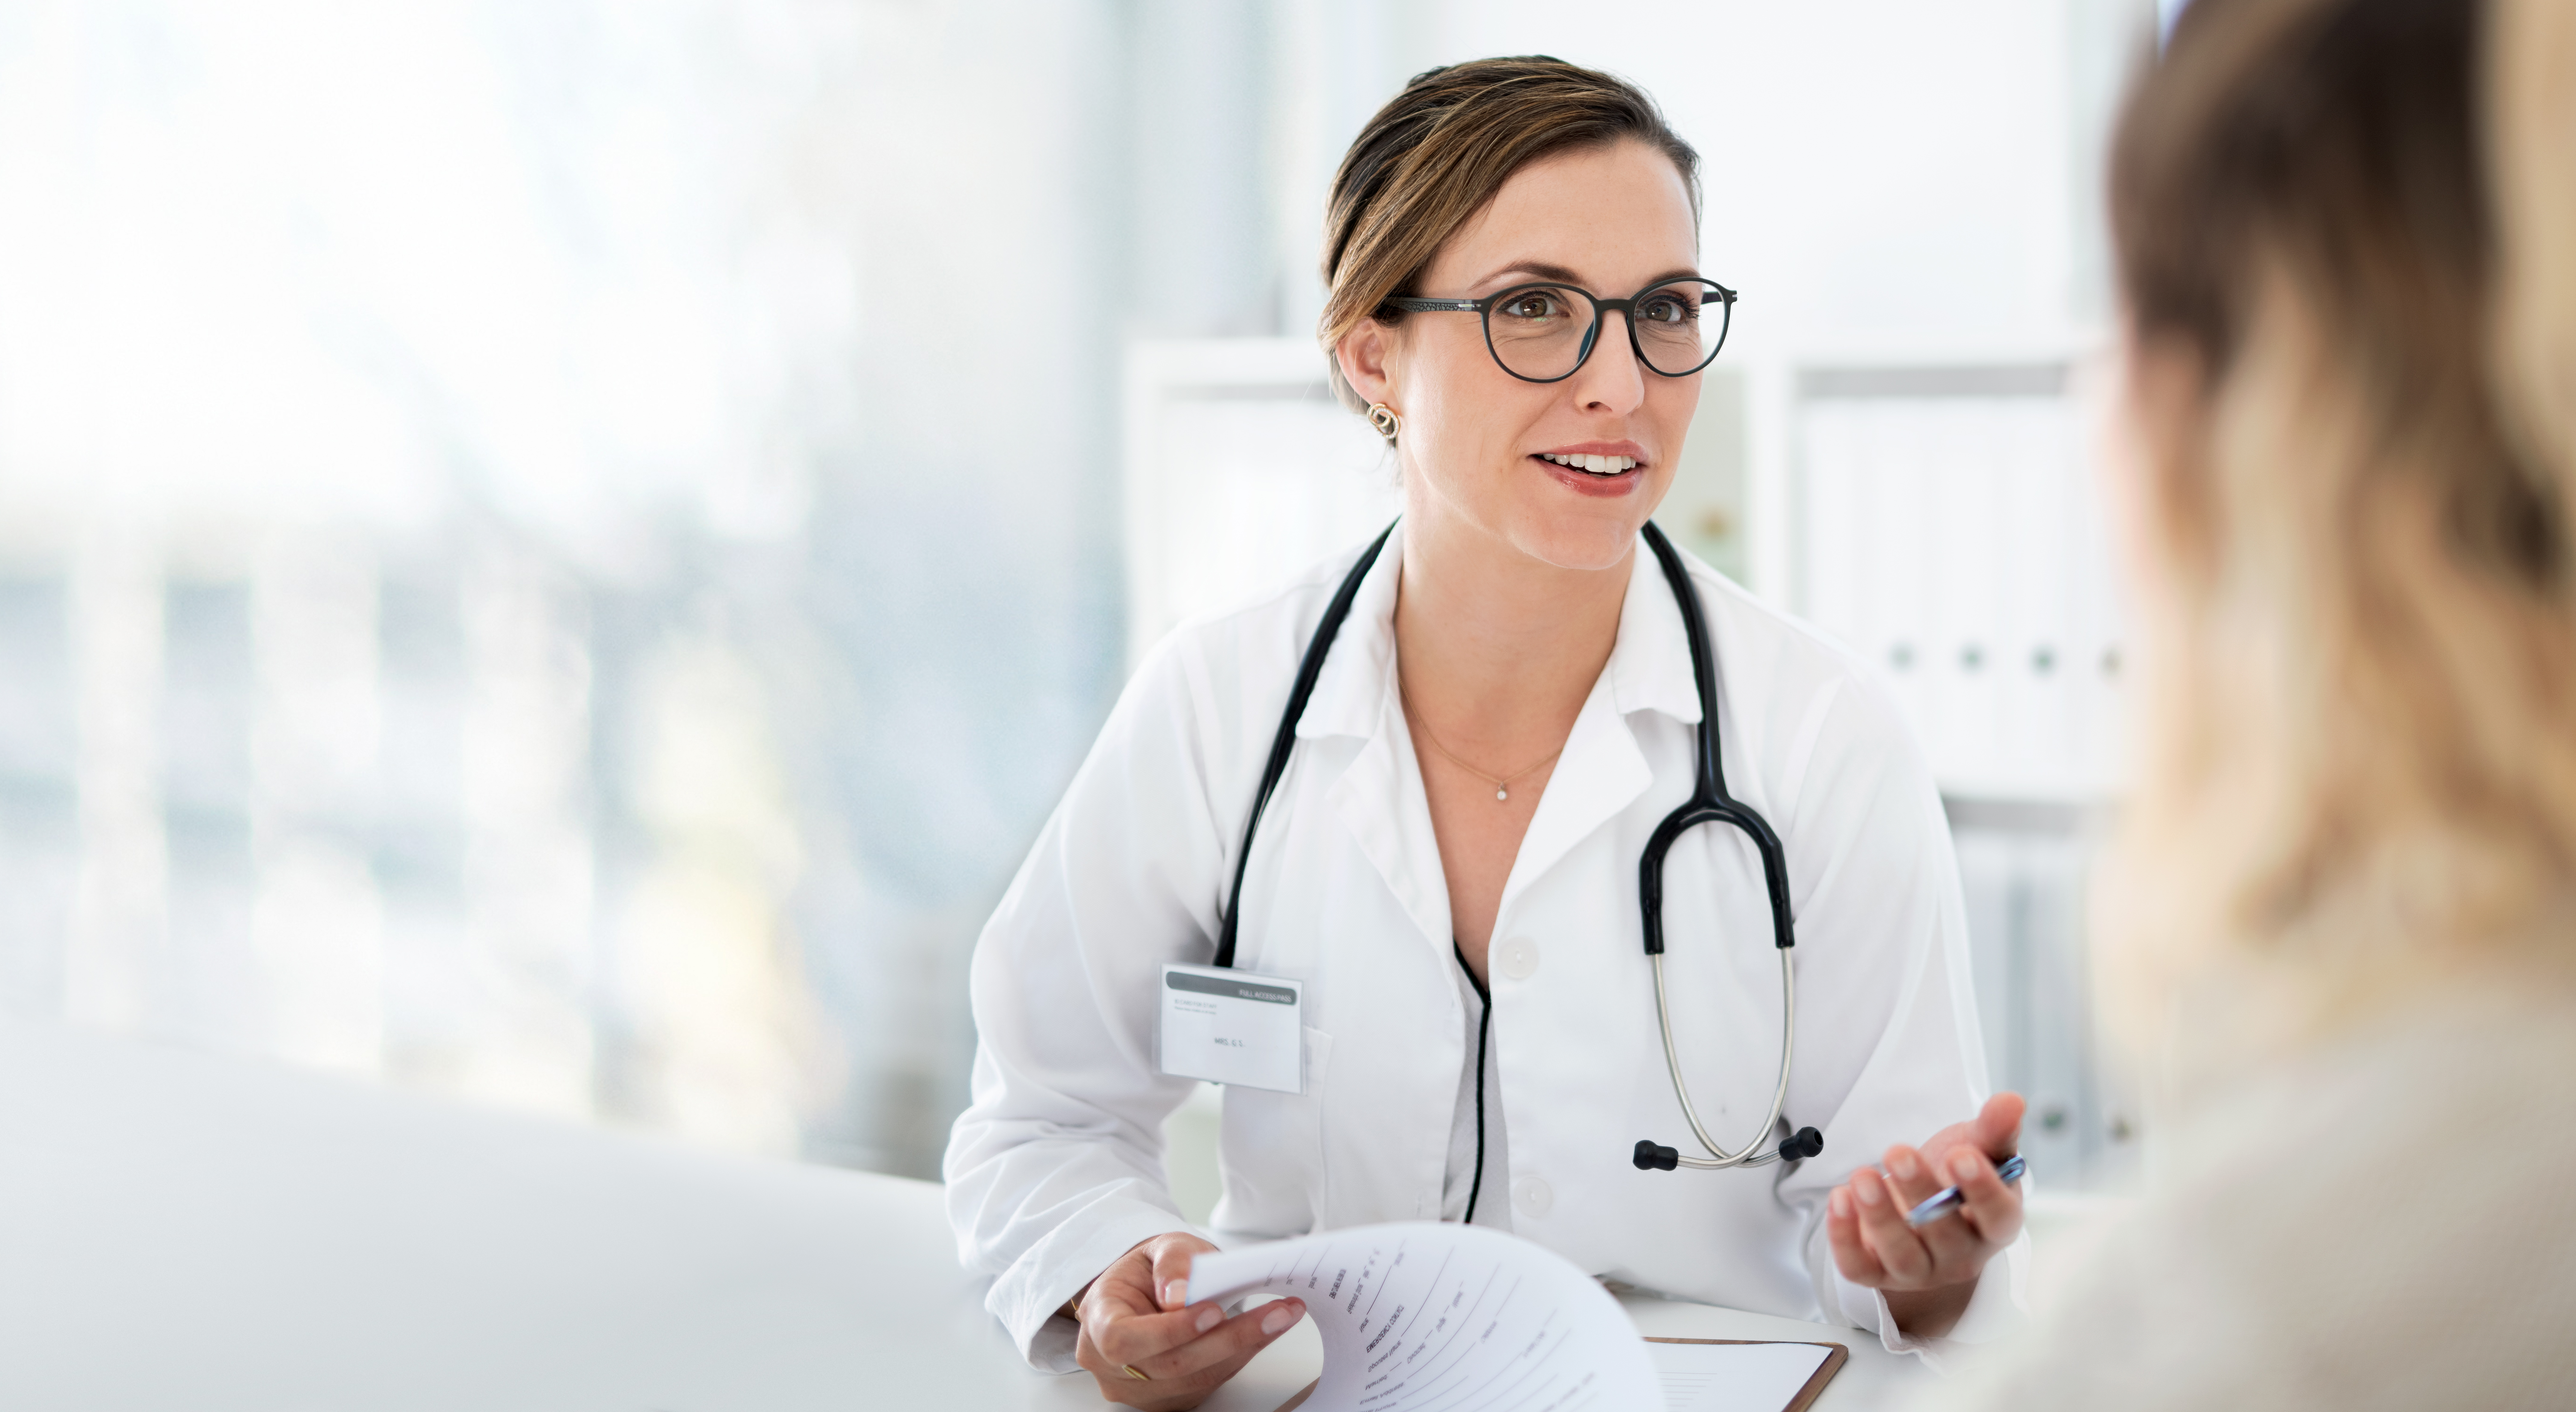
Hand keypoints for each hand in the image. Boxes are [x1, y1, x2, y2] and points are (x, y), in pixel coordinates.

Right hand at [1071, 1232, 1307, 1410]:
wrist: (1146, 1289)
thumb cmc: (1150, 1269)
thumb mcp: (1160, 1245)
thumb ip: (1172, 1262)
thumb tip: (1180, 1294)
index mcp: (1098, 1319)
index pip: (1123, 1339)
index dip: (1169, 1332)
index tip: (1213, 1311)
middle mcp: (1110, 1364)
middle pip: (1169, 1365)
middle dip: (1228, 1338)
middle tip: (1275, 1313)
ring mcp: (1137, 1389)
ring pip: (1193, 1380)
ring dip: (1243, 1349)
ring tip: (1280, 1317)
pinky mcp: (1167, 1399)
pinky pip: (1205, 1386)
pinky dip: (1237, 1360)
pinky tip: (1260, 1335)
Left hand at [1824, 1092, 2024, 1338]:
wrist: (1918, 1202)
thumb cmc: (1953, 1176)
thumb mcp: (1977, 1148)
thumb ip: (1993, 1129)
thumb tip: (2011, 1101)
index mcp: (1994, 1224)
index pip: (1998, 1217)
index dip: (1982, 1190)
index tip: (1961, 1155)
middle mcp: (1961, 1255)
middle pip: (1946, 1236)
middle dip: (1920, 1192)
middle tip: (1898, 1151)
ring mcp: (1920, 1270)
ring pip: (1902, 1256)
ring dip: (1880, 1216)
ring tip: (1862, 1175)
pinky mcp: (1878, 1273)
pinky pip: (1859, 1267)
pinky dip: (1844, 1236)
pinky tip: (1839, 1197)